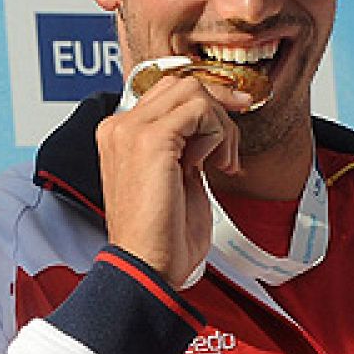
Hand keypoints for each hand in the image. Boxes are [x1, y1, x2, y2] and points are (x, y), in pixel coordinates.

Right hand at [96, 71, 247, 287]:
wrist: (148, 267)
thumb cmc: (162, 237)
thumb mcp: (176, 177)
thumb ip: (185, 145)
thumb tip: (211, 126)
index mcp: (120, 135)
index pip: (168, 92)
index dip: (208, 101)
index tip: (235, 115)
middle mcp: (119, 127)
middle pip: (182, 85)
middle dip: (218, 111)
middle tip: (229, 150)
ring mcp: (131, 130)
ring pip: (193, 92)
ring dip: (220, 125)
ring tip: (220, 162)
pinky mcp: (150, 139)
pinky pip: (200, 110)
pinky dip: (218, 134)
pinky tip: (213, 166)